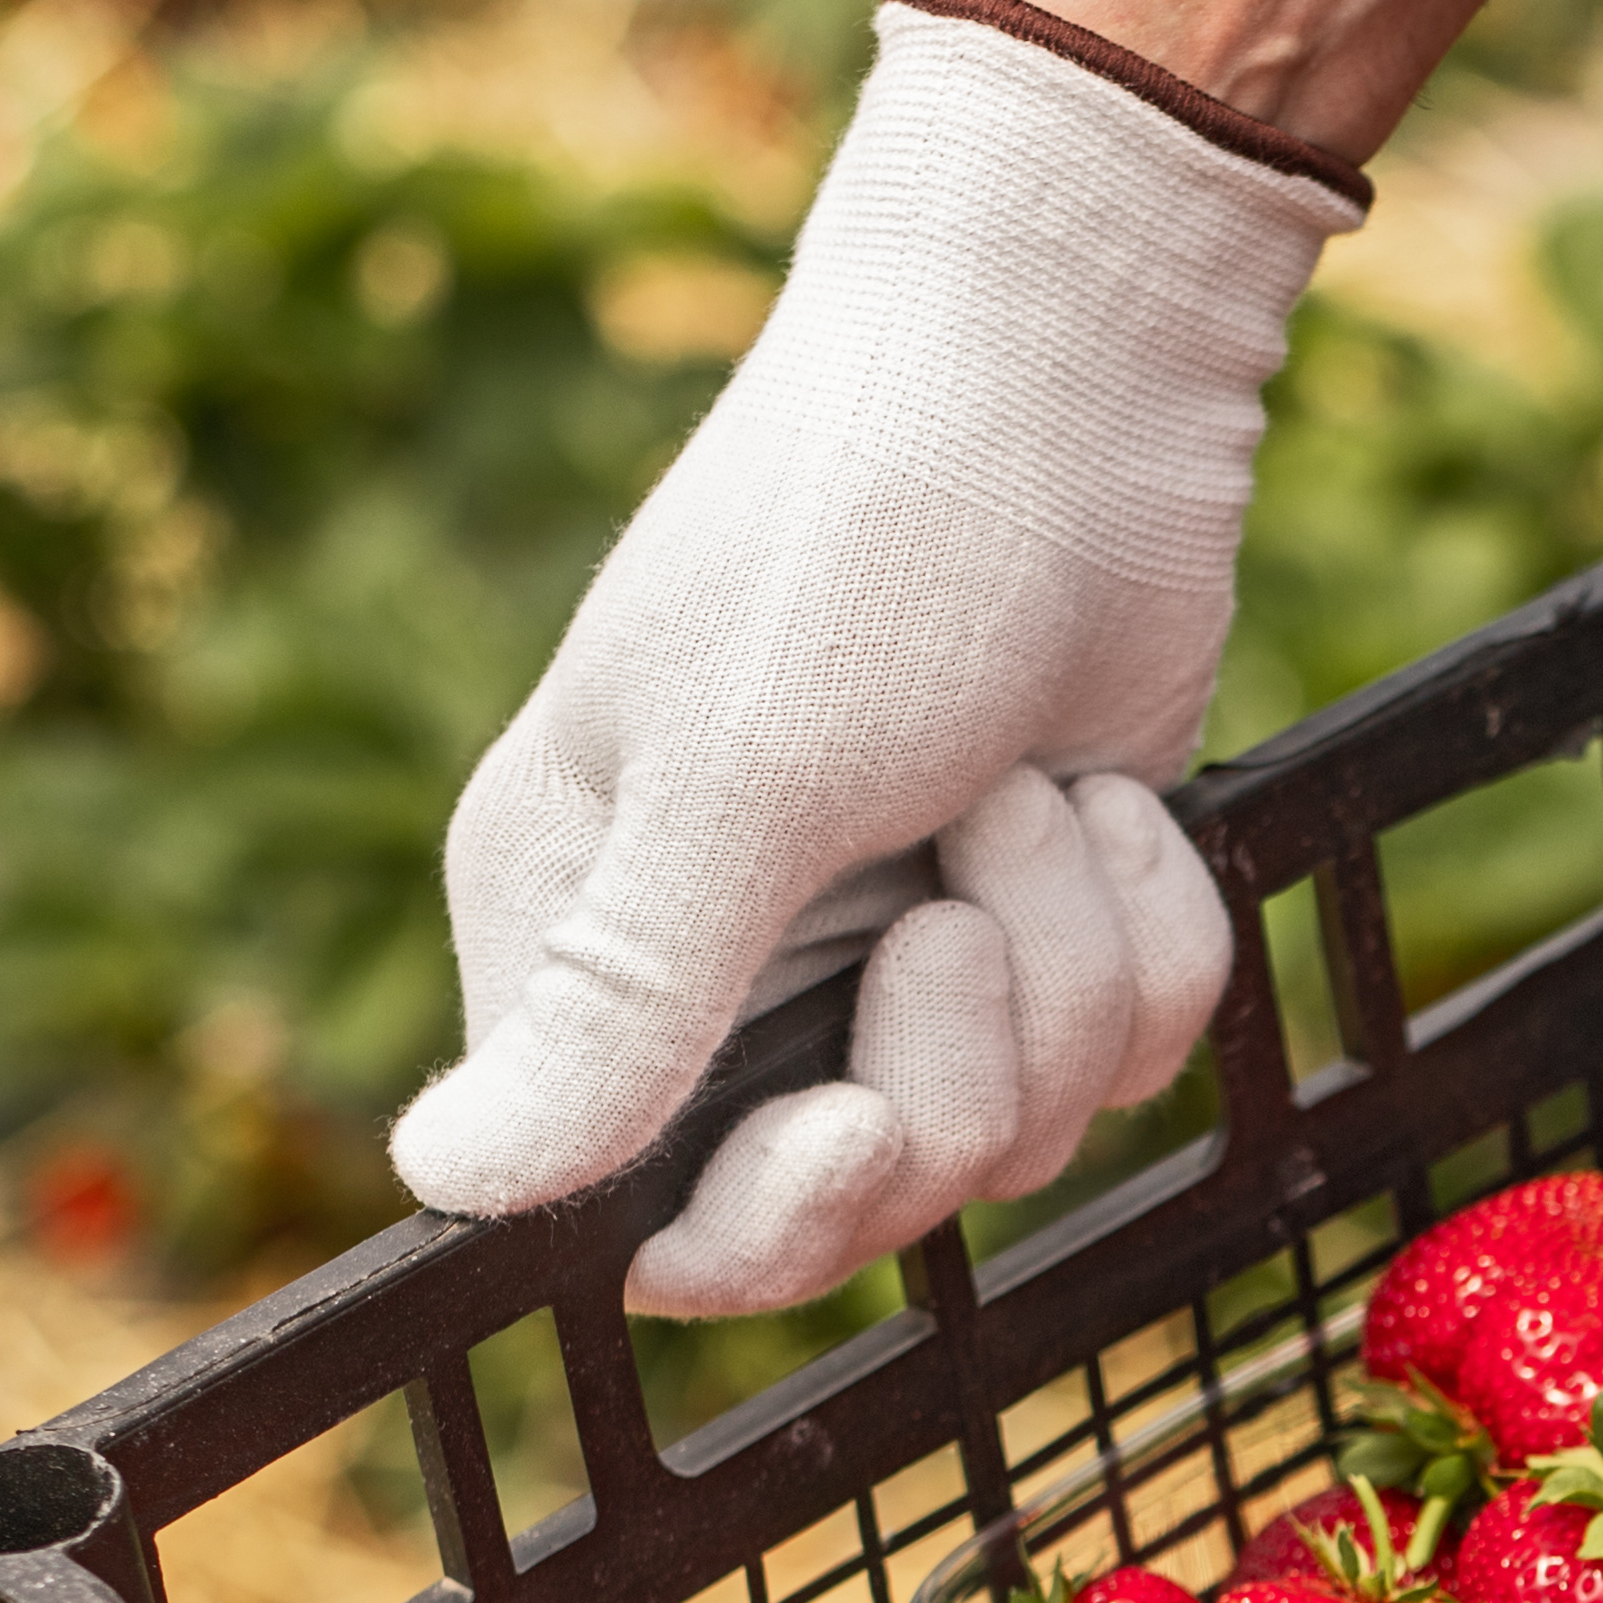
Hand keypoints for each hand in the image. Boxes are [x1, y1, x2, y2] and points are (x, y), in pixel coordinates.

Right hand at [387, 0, 1360, 1315]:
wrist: (1066, 377)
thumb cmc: (863, 541)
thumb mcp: (737, 781)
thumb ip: (620, 1003)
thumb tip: (450, 1185)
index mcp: (586, 947)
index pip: (658, 1225)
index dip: (781, 1223)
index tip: (866, 1125)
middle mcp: (729, 976)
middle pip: (874, 1200)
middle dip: (966, 1058)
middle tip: (963, 885)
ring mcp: (894, 955)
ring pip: (1030, 1128)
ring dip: (1071, 958)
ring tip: (1025, 786)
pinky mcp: (1042, 928)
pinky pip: (1137, 1047)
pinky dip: (1153, 926)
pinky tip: (1105, 793)